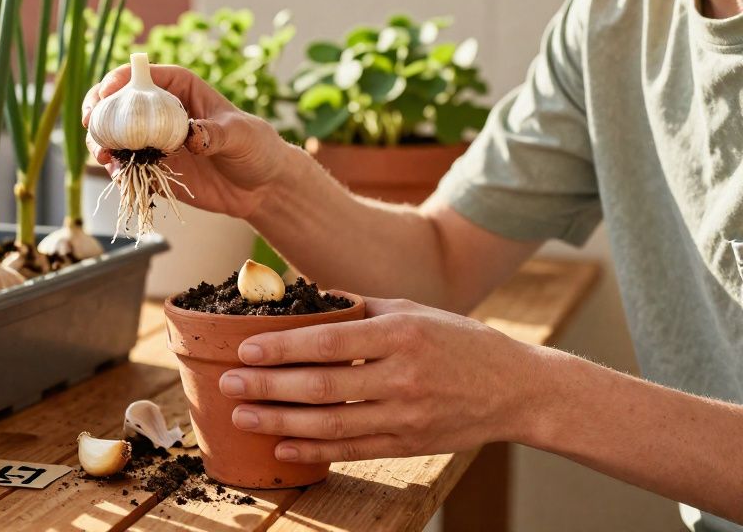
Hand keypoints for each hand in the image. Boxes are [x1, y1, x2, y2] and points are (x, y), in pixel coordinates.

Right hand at [81, 63, 291, 219]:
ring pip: (114, 135)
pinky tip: (118, 175)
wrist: (260, 186)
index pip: (142, 75)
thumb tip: (191, 136)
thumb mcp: (240, 134)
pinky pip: (125, 166)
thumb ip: (215, 133)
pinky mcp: (152, 168)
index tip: (106, 93)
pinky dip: (116, 170)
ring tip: (103, 155)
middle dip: (98, 109)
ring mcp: (153, 141)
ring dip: (101, 142)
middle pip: (117, 102)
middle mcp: (160, 111)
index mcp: (179, 88)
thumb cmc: (255, 146)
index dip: (119, 80)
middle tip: (91, 124)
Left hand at [217, 297, 539, 462]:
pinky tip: (281, 445)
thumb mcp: (413, 309)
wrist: (518, 389)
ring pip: (330, 424)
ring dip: (279, 421)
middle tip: (228, 382)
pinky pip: (352, 451)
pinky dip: (312, 451)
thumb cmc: (458, 341)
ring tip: (242, 414)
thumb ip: (359, 306)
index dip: (282, 347)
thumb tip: (306, 295)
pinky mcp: (409, 445)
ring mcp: (406, 416)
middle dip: (267, 386)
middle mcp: (401, 377)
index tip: (244, 348)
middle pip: (322, 386)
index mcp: (400, 334)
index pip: (328, 341)